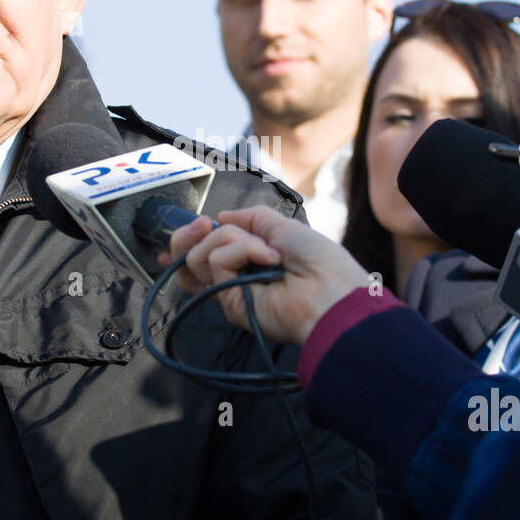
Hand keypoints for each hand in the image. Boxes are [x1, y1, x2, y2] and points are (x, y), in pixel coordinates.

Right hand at [159, 206, 370, 344]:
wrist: (333, 291)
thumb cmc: (319, 261)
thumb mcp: (283, 226)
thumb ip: (251, 217)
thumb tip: (220, 216)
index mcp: (248, 261)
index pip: (205, 252)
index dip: (190, 239)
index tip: (197, 224)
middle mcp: (234, 278)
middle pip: (188, 259)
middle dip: (187, 235)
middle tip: (202, 224)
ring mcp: (230, 291)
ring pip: (199, 256)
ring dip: (231, 239)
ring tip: (265, 250)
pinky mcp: (230, 303)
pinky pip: (217, 262)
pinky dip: (242, 249)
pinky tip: (268, 258)